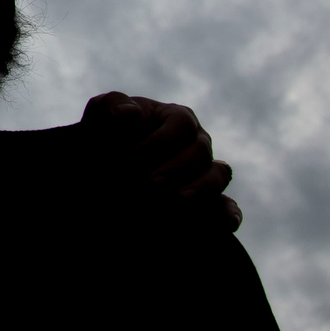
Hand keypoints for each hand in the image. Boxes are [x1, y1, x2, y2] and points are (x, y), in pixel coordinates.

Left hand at [82, 91, 241, 231]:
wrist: (101, 174)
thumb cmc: (106, 137)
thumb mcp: (101, 117)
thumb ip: (112, 107)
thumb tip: (129, 114)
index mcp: (178, 119)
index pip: (181, 125)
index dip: (158, 141)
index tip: (131, 156)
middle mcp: (197, 145)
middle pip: (200, 152)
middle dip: (174, 168)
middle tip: (148, 183)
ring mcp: (205, 174)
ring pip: (217, 176)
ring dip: (201, 188)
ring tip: (179, 200)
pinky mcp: (206, 204)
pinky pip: (226, 209)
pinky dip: (228, 215)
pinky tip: (227, 224)